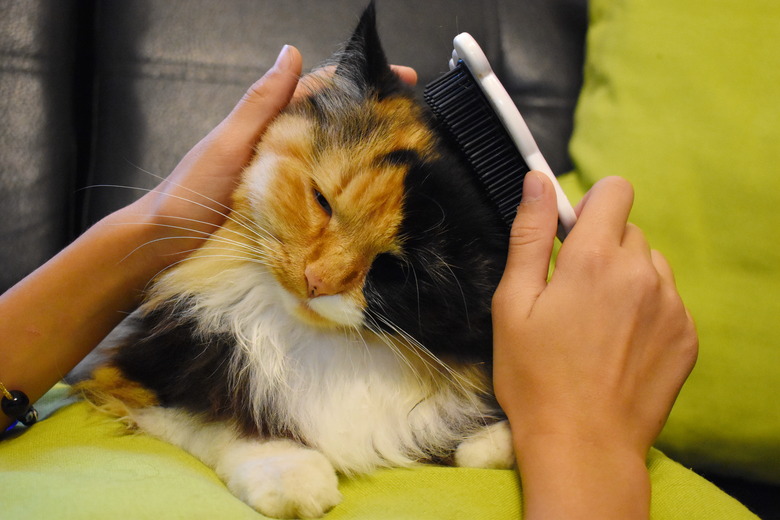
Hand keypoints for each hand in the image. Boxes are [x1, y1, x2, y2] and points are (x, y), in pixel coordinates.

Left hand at [120, 47, 416, 268]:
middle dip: (375, 121)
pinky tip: (373, 205)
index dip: (362, 81)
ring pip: (335, 165)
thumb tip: (292, 53)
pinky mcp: (290, 215)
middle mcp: (284, 150)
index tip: (404, 78)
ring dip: (368, 162)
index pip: (323, 92)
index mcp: (270, 124)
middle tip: (417, 126)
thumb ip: (261, 103)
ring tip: (408, 164)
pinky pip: (326, 201)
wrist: (166, 245)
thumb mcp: (228, 143)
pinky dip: (350, 199)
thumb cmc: (190, 192)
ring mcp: (288, 183)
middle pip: (336, 128)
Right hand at [491, 171, 697, 517]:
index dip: (590, 205)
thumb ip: (529, 235)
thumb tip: (537, 181)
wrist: (583, 445)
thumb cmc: (536, 377)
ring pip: (651, 263)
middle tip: (573, 292)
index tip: (571, 232)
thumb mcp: (513, 303)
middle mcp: (641, 274)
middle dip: (602, 247)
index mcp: (593, 260)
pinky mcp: (687, 335)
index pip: (615, 191)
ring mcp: (671, 306)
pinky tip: (620, 343)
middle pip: (629, 230)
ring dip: (627, 276)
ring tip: (599, 321)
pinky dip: (646, 308)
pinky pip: (668, 299)